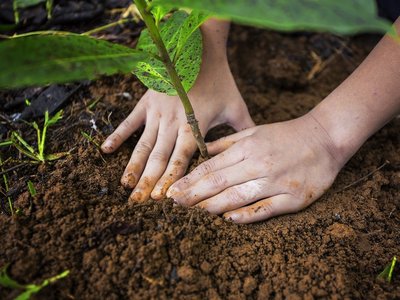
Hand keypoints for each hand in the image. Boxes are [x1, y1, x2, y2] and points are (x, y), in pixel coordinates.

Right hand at [101, 59, 253, 201]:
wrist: (198, 48)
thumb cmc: (219, 78)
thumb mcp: (236, 105)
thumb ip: (244, 130)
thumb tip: (256, 150)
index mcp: (194, 126)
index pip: (181, 159)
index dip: (172, 180)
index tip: (162, 200)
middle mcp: (173, 123)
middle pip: (159, 158)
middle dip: (148, 182)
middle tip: (138, 203)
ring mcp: (157, 113)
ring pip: (143, 145)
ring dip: (133, 166)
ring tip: (125, 186)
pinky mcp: (146, 102)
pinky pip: (129, 122)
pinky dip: (117, 136)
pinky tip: (105, 151)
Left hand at [167, 113, 345, 223]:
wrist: (326, 138)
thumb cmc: (286, 135)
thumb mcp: (254, 131)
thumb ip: (227, 143)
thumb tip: (201, 150)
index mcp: (248, 148)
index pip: (211, 167)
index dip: (190, 180)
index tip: (173, 191)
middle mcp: (259, 164)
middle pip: (219, 183)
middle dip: (193, 195)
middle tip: (174, 205)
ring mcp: (276, 182)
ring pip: (238, 197)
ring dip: (213, 207)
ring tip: (193, 214)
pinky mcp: (293, 199)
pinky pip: (265, 209)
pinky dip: (246, 216)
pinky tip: (229, 220)